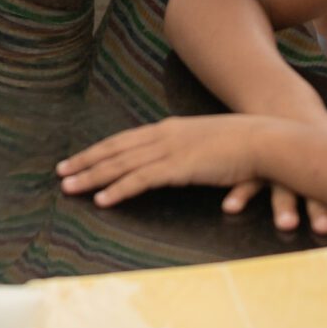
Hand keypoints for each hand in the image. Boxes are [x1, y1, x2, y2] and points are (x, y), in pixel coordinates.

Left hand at [58, 114, 285, 206]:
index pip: (125, 140)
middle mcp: (163, 135)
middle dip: (85, 161)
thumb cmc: (244, 145)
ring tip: (69, 187)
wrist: (265, 139)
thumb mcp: (210, 144)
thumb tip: (178, 164)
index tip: (78, 159)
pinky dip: (118, 189)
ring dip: (92, 176)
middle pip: (115, 149)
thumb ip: (190, 153)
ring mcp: (169, 149)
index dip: (99, 150)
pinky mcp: (178, 167)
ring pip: (121, 164)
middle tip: (61, 173)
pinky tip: (101, 199)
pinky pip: (140, 179)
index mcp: (169, 128)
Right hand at [220, 111, 326, 236]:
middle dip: (320, 207)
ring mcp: (279, 162)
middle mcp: (303, 161)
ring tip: (287, 224)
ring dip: (284, 206)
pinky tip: (232, 207)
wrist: (277, 101)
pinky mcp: (256, 165)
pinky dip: (240, 193)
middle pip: (314, 186)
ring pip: (281, 186)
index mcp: (326, 157)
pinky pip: (245, 180)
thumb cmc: (316, 128)